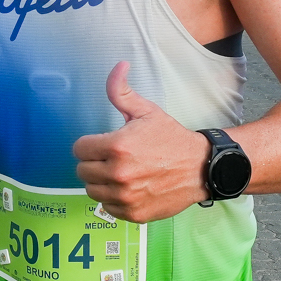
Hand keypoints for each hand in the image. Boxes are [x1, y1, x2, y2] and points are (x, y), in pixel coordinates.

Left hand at [72, 62, 208, 223]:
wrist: (200, 167)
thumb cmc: (171, 138)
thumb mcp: (146, 111)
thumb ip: (121, 91)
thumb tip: (118, 66)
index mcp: (116, 146)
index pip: (79, 149)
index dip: (90, 144)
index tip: (103, 144)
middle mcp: (118, 173)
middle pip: (82, 171)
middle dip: (94, 163)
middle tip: (113, 159)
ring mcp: (125, 196)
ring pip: (92, 190)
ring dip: (101, 182)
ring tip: (120, 173)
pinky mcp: (133, 213)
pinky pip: (107, 207)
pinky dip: (114, 199)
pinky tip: (129, 188)